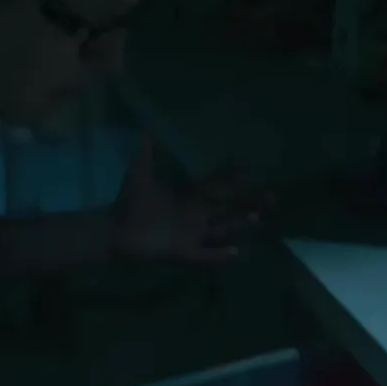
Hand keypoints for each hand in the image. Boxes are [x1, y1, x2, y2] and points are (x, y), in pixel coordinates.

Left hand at [112, 134, 266, 263]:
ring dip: (240, 226)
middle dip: (248, 203)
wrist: (113, 231)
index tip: (248, 165)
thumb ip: (146, 153)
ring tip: (259, 219)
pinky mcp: (182, 253)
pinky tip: (236, 254)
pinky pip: (205, 257)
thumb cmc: (129, 203)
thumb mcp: (138, 174)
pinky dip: (219, 256)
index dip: (230, 175)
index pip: (215, 184)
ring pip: (222, 231)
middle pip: (228, 208)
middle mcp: (195, 216)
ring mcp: (191, 236)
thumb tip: (147, 128)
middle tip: (273, 197)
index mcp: (188, 197)